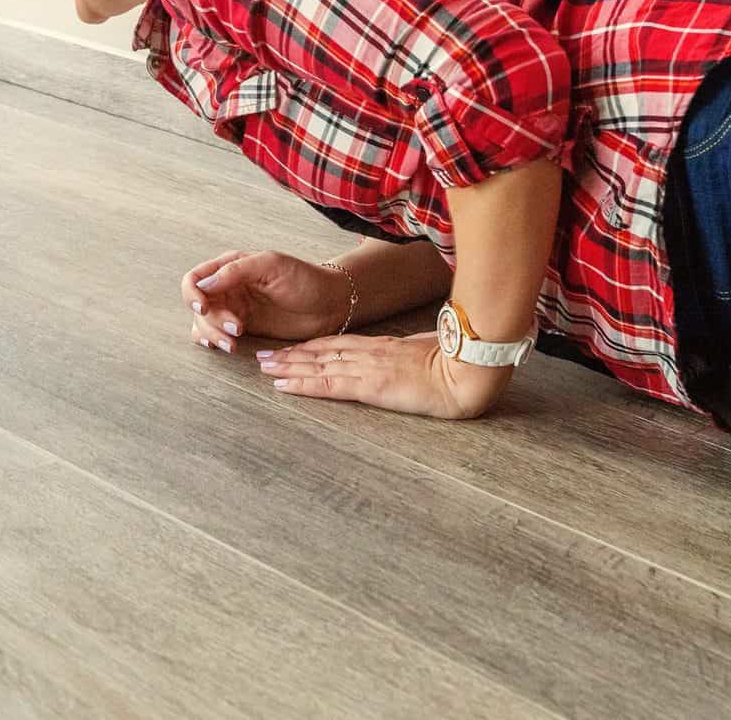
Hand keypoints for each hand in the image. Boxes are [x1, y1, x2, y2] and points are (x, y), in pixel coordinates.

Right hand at [181, 250, 350, 352]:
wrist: (330, 305)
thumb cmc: (306, 279)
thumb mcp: (272, 265)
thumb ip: (236, 270)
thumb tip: (204, 284)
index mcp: (230, 266)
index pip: (194, 279)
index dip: (192, 295)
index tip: (204, 308)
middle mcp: (227, 287)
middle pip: (197, 306)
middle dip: (211, 321)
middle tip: (237, 329)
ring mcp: (233, 308)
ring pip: (203, 323)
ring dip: (212, 335)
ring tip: (234, 344)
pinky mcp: (242, 327)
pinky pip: (214, 334)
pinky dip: (212, 341)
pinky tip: (224, 345)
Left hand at [256, 332, 509, 418]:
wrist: (467, 373)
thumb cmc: (456, 363)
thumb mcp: (426, 353)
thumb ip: (408, 354)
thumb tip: (405, 359)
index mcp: (381, 346)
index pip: (336, 344)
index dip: (310, 347)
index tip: (289, 349)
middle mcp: (367, 353)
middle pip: (319, 352)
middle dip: (290, 355)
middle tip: (263, 357)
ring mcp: (366, 368)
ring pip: (316, 365)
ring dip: (287, 367)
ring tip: (264, 367)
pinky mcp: (369, 386)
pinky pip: (327, 385)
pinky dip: (301, 384)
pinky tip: (282, 386)